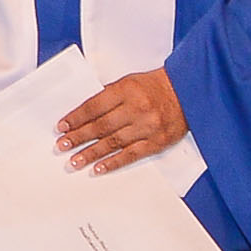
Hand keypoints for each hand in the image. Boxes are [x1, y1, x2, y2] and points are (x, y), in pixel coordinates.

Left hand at [54, 66, 187, 173]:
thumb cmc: (155, 86)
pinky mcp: (157, 142)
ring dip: (91, 153)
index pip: (94, 106)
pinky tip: (99, 168)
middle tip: (62, 145)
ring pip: (113, 143)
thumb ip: (108, 96)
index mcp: (126, 90)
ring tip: (74, 161)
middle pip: (101, 126)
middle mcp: (136, 108)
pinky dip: (113, 162)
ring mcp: (147, 127)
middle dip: (78, 137)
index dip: (76, 117)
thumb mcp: (129, 82)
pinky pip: (131, 155)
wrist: (188, 92)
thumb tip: (84, 113)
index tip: (62, 126)